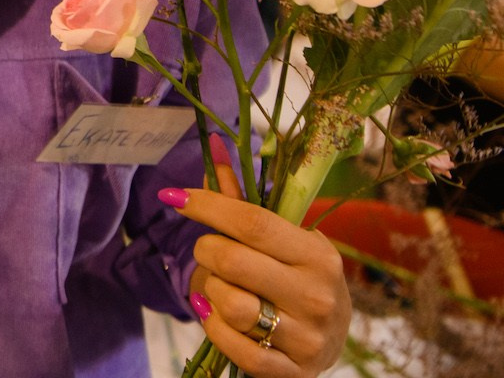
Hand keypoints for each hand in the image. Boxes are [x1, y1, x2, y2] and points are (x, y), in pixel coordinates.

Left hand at [169, 149, 350, 377]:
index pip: (252, 222)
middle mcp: (317, 295)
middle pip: (233, 260)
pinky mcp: (291, 371)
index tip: (175, 197)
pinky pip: (233, 347)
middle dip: (205, 250)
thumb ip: (243, 201)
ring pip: (230, 305)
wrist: (328, 340)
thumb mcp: (282, 240)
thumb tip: (214, 147)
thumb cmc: (296, 278)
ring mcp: (306, 337)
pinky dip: (212, 327)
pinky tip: (213, 313)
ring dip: (209, 290)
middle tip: (207, 251)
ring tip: (218, 286)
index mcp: (317, 254)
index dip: (207, 205)